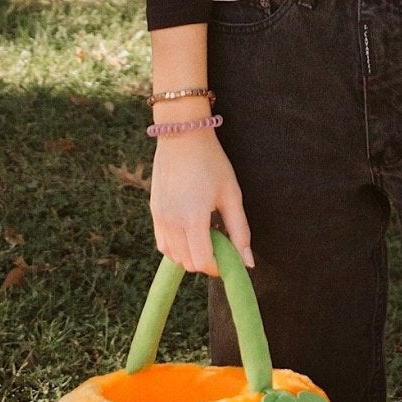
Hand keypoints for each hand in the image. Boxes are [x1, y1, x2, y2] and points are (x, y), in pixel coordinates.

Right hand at [149, 131, 255, 276]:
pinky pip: (163, 244)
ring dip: (190, 255)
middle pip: (188, 263)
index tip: (229, 257)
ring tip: (206, 233)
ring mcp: (159, 218)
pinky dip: (177, 247)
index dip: (219, 266)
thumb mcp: (231, 195)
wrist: (183, 136)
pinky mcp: (153, 212)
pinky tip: (190, 231)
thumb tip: (247, 263)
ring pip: (174, 256)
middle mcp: (172, 222)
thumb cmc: (212, 162)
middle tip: (220, 242)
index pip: (203, 261)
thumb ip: (240, 231)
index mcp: (193, 218)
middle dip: (206, 260)